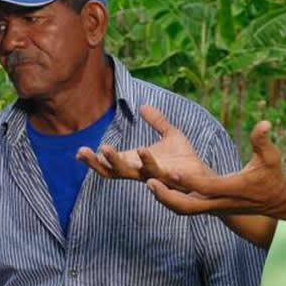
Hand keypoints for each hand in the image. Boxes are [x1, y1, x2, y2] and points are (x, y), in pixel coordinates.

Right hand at [77, 105, 215, 191]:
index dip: (95, 159)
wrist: (206, 177)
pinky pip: (159, 173)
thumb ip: (158, 122)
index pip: (111, 163)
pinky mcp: (171, 179)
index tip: (78, 152)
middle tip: (83, 152)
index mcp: (137, 163)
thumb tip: (143, 106)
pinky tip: (143, 151)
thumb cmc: (186, 160)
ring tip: (107, 148)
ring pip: (132, 173)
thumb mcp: (171, 135)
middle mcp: (142, 172)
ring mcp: (155, 177)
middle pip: (114, 171)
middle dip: (98, 162)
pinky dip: (150, 164)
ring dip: (118, 162)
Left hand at [144, 120, 285, 216]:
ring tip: (149, 184)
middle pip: (189, 205)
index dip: (189, 180)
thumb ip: (263, 141)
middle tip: (148, 182)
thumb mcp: (271, 157)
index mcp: (232, 188)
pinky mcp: (211, 208)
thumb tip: (264, 123)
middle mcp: (220, 201)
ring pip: (185, 209)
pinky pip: (187, 207)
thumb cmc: (272, 177)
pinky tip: (159, 188)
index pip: (207, 187)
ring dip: (166, 199)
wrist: (276, 203)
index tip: (171, 171)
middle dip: (168, 196)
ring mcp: (214, 207)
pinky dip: (172, 200)